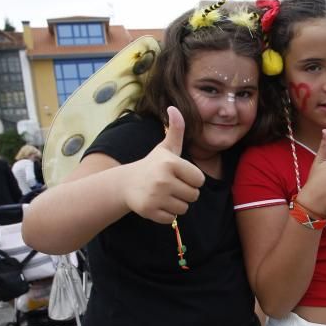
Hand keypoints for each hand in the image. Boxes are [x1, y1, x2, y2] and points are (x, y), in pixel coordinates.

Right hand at [123, 106, 205, 222]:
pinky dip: (166, 214)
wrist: (126, 183)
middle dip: (185, 193)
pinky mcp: (150, 211)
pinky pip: (172, 219)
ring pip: (184, 208)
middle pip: (194, 196)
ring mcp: (156, 196)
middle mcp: (163, 179)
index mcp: (171, 163)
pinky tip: (157, 203)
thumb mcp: (165, 148)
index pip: (199, 180)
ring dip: (177, 204)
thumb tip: (174, 107)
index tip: (179, 175)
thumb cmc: (152, 165)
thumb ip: (176, 130)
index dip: (191, 179)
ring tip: (163, 194)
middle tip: (170, 186)